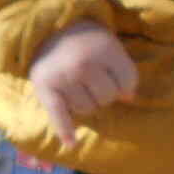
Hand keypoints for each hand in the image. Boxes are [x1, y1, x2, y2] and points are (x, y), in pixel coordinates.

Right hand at [28, 21, 137, 144]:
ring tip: (78, 88)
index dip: (125, 85)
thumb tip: (128, 99)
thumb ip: (123, 69)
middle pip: (107, 98)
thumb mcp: (110, 45)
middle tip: (93, 81)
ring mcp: (63, 77)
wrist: (48, 30)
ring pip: (86, 109)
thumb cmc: (85, 41)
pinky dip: (65, 131)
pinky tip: (71, 143)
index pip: (128, 82)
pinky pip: (59, 116)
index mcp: (104, 48)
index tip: (115, 78)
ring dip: (86, 104)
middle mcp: (82, 63)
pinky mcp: (45, 89)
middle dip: (104, 93)